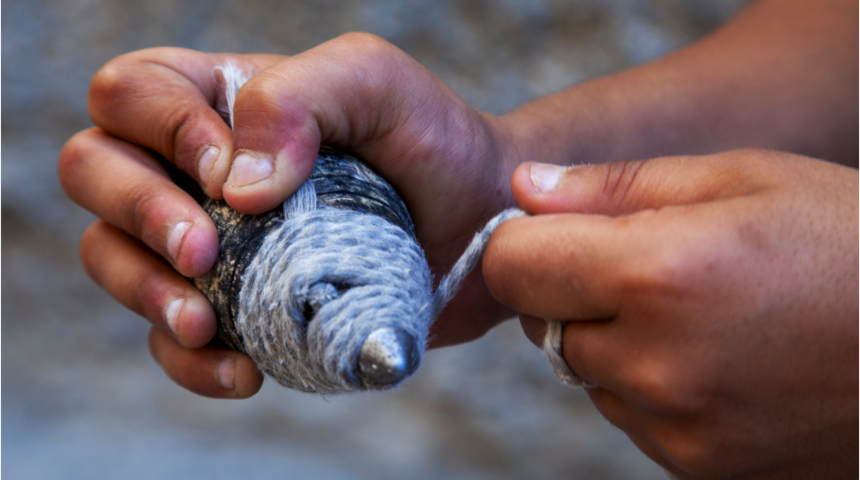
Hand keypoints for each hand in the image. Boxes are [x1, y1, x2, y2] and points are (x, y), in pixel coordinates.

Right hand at [59, 35, 518, 398]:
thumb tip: (233, 189)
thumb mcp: (377, 85)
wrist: (483, 226)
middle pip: (94, 170)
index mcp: (221, 99)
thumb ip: (300, 97)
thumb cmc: (433, 144)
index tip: (229, 177)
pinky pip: (170, 340)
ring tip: (206, 324)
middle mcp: (199, 168)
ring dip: (144, 293)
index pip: (132, 95)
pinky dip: (191, 362)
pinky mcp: (236, 307)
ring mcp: (211, 241)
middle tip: (203, 252)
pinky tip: (243, 371)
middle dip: (136, 213)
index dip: (158, 132)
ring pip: (112, 256)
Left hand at [483, 149, 857, 478]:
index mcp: (659, 275)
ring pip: (587, 373)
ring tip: (705, 313)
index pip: (512, 265)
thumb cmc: (849, 241)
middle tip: (658, 266)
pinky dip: (651, 385)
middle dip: (577, 290)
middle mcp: (657, 365)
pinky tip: (720, 359)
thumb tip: (523, 190)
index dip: (524, 241)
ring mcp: (678, 428)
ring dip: (618, 341)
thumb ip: (613, 187)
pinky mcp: (698, 468)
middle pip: (543, 323)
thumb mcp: (739, 177)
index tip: (557, 229)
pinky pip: (631, 415)